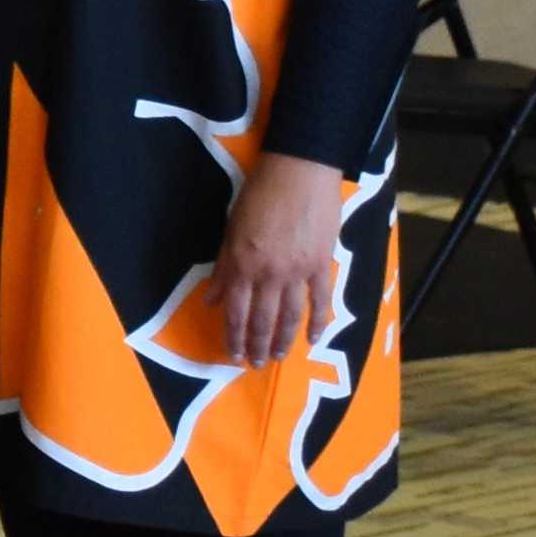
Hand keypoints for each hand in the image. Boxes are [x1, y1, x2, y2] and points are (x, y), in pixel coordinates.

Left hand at [205, 153, 352, 369]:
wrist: (300, 172)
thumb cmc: (260, 195)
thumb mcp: (230, 229)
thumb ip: (224, 267)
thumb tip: (212, 300)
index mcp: (242, 264)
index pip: (234, 311)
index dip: (233, 336)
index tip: (231, 354)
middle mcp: (269, 274)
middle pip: (261, 319)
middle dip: (255, 345)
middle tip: (253, 364)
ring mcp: (298, 271)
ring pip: (290, 316)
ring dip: (283, 340)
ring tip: (277, 358)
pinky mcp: (322, 264)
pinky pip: (321, 300)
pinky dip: (319, 322)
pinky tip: (315, 338)